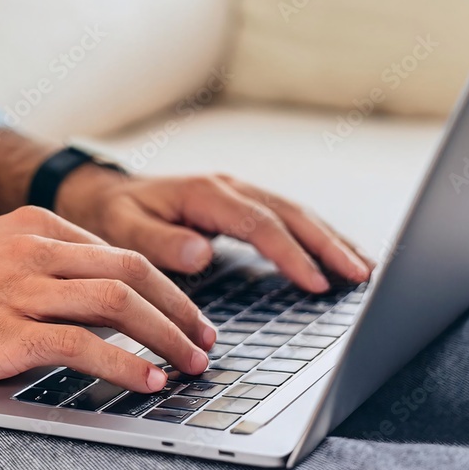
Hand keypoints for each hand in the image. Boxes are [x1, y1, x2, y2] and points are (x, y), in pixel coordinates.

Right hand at [0, 206, 215, 392]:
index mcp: (35, 229)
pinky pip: (82, 345)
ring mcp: (21, 290)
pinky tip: (148, 381)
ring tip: (191, 365)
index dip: (164, 289)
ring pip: (117, 303)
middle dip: (180, 310)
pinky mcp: (7, 332)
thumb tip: (98, 304)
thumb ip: (44, 270)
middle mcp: (34, 252)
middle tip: (206, 342)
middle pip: (132, 272)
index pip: (119, 254)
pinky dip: (124, 364)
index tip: (186, 317)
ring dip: (165, 337)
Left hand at [57, 168, 372, 291]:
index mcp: (204, 193)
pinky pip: (287, 219)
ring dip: (332, 239)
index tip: (316, 282)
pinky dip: (316, 237)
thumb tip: (202, 253)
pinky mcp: (242, 205)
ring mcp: (238, 193)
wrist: (103, 194)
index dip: (290, 253)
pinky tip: (337, 256)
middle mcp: (228, 187)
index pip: (259, 223)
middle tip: (361, 275)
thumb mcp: (123, 229)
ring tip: (365, 268)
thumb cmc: (112, 215)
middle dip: (328, 244)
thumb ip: (160, 242)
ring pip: (297, 213)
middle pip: (290, 213)